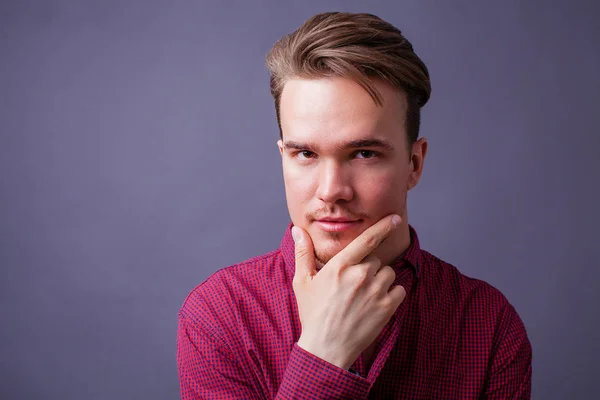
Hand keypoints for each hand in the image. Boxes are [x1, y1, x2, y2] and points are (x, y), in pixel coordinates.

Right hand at [292, 214, 406, 369]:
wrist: (326, 348)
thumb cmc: (312, 314)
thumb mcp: (302, 282)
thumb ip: (303, 253)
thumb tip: (297, 230)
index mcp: (340, 266)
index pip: (367, 239)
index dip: (382, 226)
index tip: (394, 217)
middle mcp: (360, 275)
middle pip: (376, 260)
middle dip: (369, 268)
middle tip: (354, 286)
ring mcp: (375, 291)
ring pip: (389, 273)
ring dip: (381, 280)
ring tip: (364, 296)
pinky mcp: (387, 307)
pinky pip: (399, 290)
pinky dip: (392, 295)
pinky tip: (376, 304)